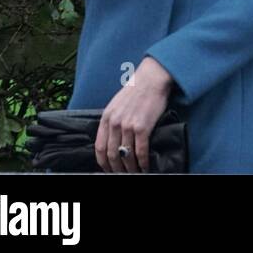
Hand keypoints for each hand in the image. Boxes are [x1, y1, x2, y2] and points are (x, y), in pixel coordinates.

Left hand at [95, 57, 173, 172]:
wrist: (153, 78)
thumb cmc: (138, 89)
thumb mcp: (117, 103)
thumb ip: (113, 120)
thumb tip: (114, 138)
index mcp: (106, 118)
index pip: (99, 148)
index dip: (103, 162)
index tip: (108, 168)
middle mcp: (115, 124)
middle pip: (112, 155)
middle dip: (116, 168)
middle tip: (122, 174)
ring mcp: (128, 126)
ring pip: (126, 155)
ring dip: (130, 168)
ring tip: (135, 172)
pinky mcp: (143, 127)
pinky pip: (140, 151)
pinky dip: (142, 162)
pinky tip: (145, 166)